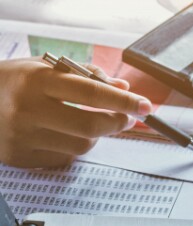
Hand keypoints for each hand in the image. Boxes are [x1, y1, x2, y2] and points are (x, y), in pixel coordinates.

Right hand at [0, 57, 152, 167]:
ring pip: (81, 146)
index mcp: (37, 80)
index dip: (123, 100)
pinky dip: (74, 146)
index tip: (145, 106)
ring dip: (97, 136)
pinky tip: (66, 134)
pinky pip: (63, 158)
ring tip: (93, 123)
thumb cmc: (14, 81)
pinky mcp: (20, 157)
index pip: (92, 92)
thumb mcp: (46, 67)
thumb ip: (86, 75)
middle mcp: (28, 110)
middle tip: (127, 119)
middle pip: (90, 125)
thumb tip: (123, 86)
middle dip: (117, 122)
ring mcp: (23, 137)